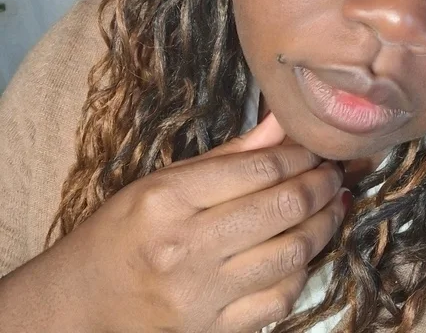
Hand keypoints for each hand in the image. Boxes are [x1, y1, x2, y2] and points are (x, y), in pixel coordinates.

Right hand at [1, 114, 347, 332]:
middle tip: (334, 173)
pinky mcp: (213, 332)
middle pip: (282, 207)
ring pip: (291, 253)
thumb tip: (283, 122)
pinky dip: (303, 270)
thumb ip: (230, 155)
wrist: (82, 303)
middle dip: (323, 184)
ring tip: (335, 204)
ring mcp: (201, 296)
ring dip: (325, 224)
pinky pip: (280, 299)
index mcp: (168, 199)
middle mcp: (185, 247)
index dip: (301, 153)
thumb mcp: (164, 180)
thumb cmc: (123, 230)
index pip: (259, 168)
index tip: (316, 148)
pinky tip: (309, 249)